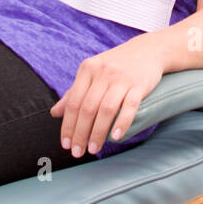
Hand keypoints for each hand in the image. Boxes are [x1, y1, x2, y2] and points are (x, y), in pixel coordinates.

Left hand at [50, 43, 165, 157]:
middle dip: (81, 134)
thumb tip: (54, 113)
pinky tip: (116, 137)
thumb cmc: (116, 65)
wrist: (148, 50)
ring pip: (106, 109)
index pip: (73, 102)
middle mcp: (102, 72)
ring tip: (94, 149)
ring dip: (98, 132)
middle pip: (87, 108)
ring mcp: (121, 78)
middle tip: (78, 152)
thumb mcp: (92, 73)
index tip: (66, 144)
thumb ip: (74, 93)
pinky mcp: (139, 84)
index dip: (68, 126)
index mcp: (87, 69)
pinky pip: (129, 106)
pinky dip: (122, 123)